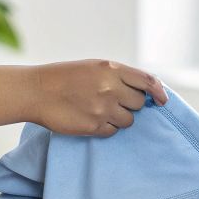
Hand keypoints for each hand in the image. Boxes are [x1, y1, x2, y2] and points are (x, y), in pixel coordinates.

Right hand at [30, 59, 168, 136]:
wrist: (36, 91)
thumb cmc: (65, 77)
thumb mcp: (94, 66)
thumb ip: (119, 75)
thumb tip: (146, 90)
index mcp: (111, 69)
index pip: (148, 81)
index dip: (158, 92)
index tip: (162, 101)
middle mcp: (110, 88)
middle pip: (139, 103)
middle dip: (130, 104)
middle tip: (113, 101)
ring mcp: (102, 108)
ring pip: (128, 120)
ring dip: (119, 117)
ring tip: (99, 110)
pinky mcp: (94, 126)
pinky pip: (113, 131)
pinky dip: (106, 127)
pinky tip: (91, 119)